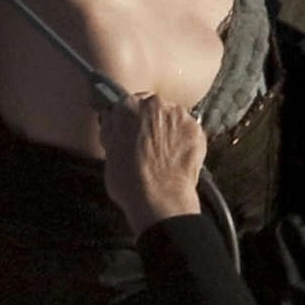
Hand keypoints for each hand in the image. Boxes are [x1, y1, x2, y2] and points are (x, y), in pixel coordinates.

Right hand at [98, 91, 206, 235]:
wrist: (161, 200)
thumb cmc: (131, 182)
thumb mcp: (109, 155)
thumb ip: (111, 131)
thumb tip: (111, 119)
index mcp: (127, 108)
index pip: (126, 104)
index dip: (128, 121)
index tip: (129, 131)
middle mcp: (154, 105)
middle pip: (151, 107)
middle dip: (149, 122)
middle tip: (145, 146)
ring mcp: (178, 116)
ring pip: (171, 116)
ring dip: (167, 129)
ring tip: (162, 155)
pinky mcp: (196, 129)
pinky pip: (187, 129)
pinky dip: (183, 140)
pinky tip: (175, 157)